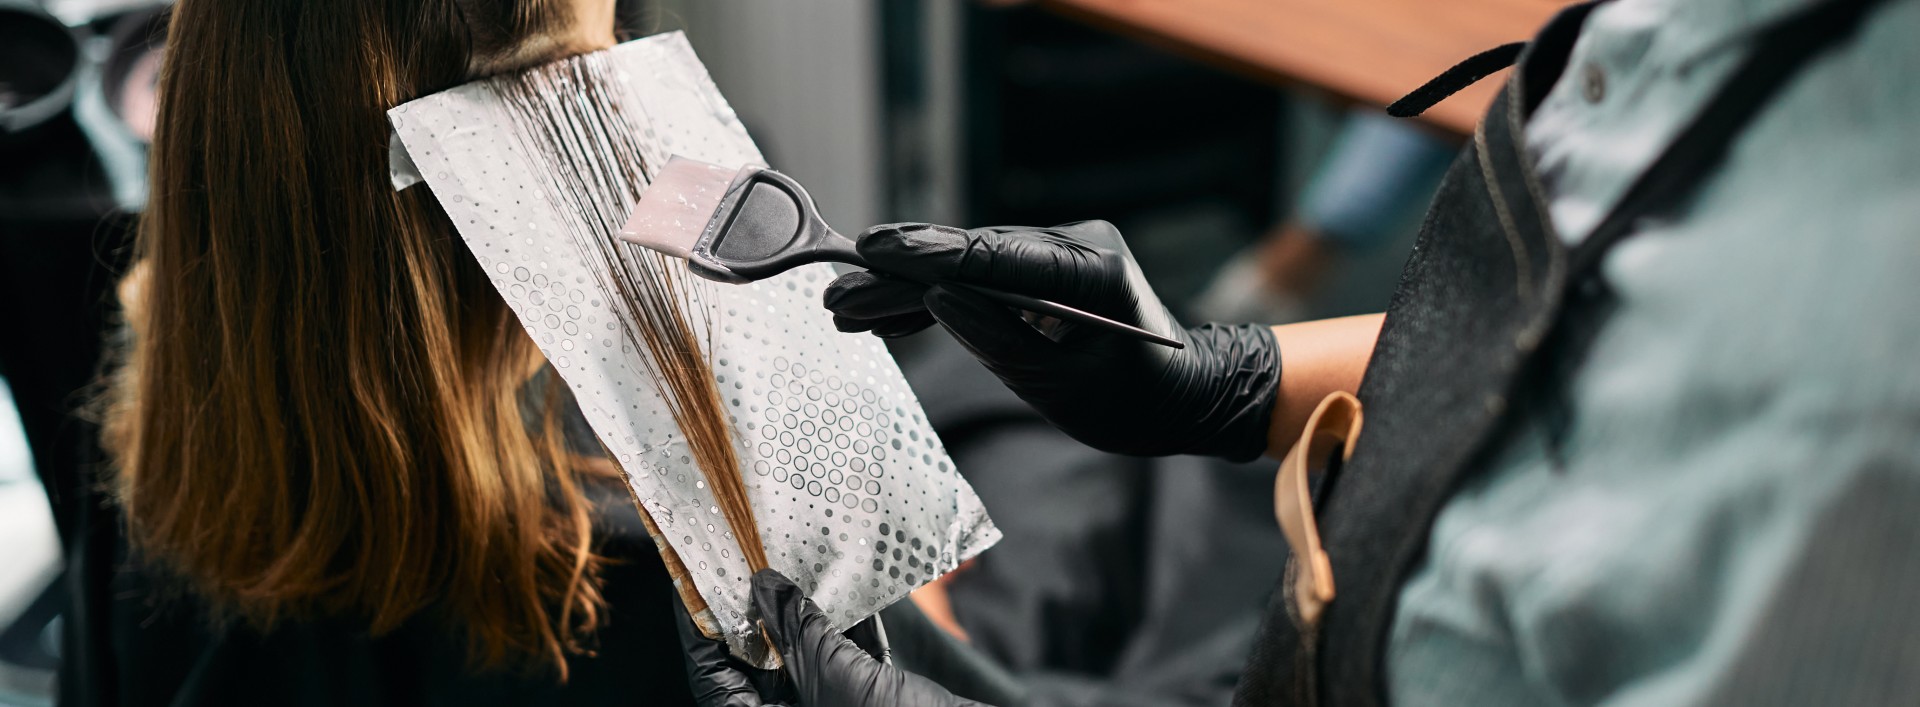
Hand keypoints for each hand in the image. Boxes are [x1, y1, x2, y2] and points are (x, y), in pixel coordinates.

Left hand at [676, 569, 984, 706]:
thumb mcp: (835, 674)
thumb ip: (796, 628)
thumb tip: (762, 583)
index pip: (711, 673)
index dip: (700, 624)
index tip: (697, 576)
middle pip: (754, 660)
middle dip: (754, 607)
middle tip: (745, 554)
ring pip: (800, 655)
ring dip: (801, 608)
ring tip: (791, 556)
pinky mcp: (865, 701)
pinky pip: (841, 658)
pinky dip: (841, 624)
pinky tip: (844, 583)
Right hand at [824, 221, 1281, 460]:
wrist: (1189, 396)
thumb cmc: (1137, 405)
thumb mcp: (1066, 390)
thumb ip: (999, 342)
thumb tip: (937, 302)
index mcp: (1090, 270)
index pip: (993, 255)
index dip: (926, 253)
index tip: (869, 250)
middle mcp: (1075, 246)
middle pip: (970, 256)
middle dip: (899, 276)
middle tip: (837, 295)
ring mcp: (1061, 254)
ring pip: (969, 266)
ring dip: (908, 289)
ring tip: (847, 309)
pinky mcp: (1048, 271)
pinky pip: (984, 279)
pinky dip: (939, 299)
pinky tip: (892, 316)